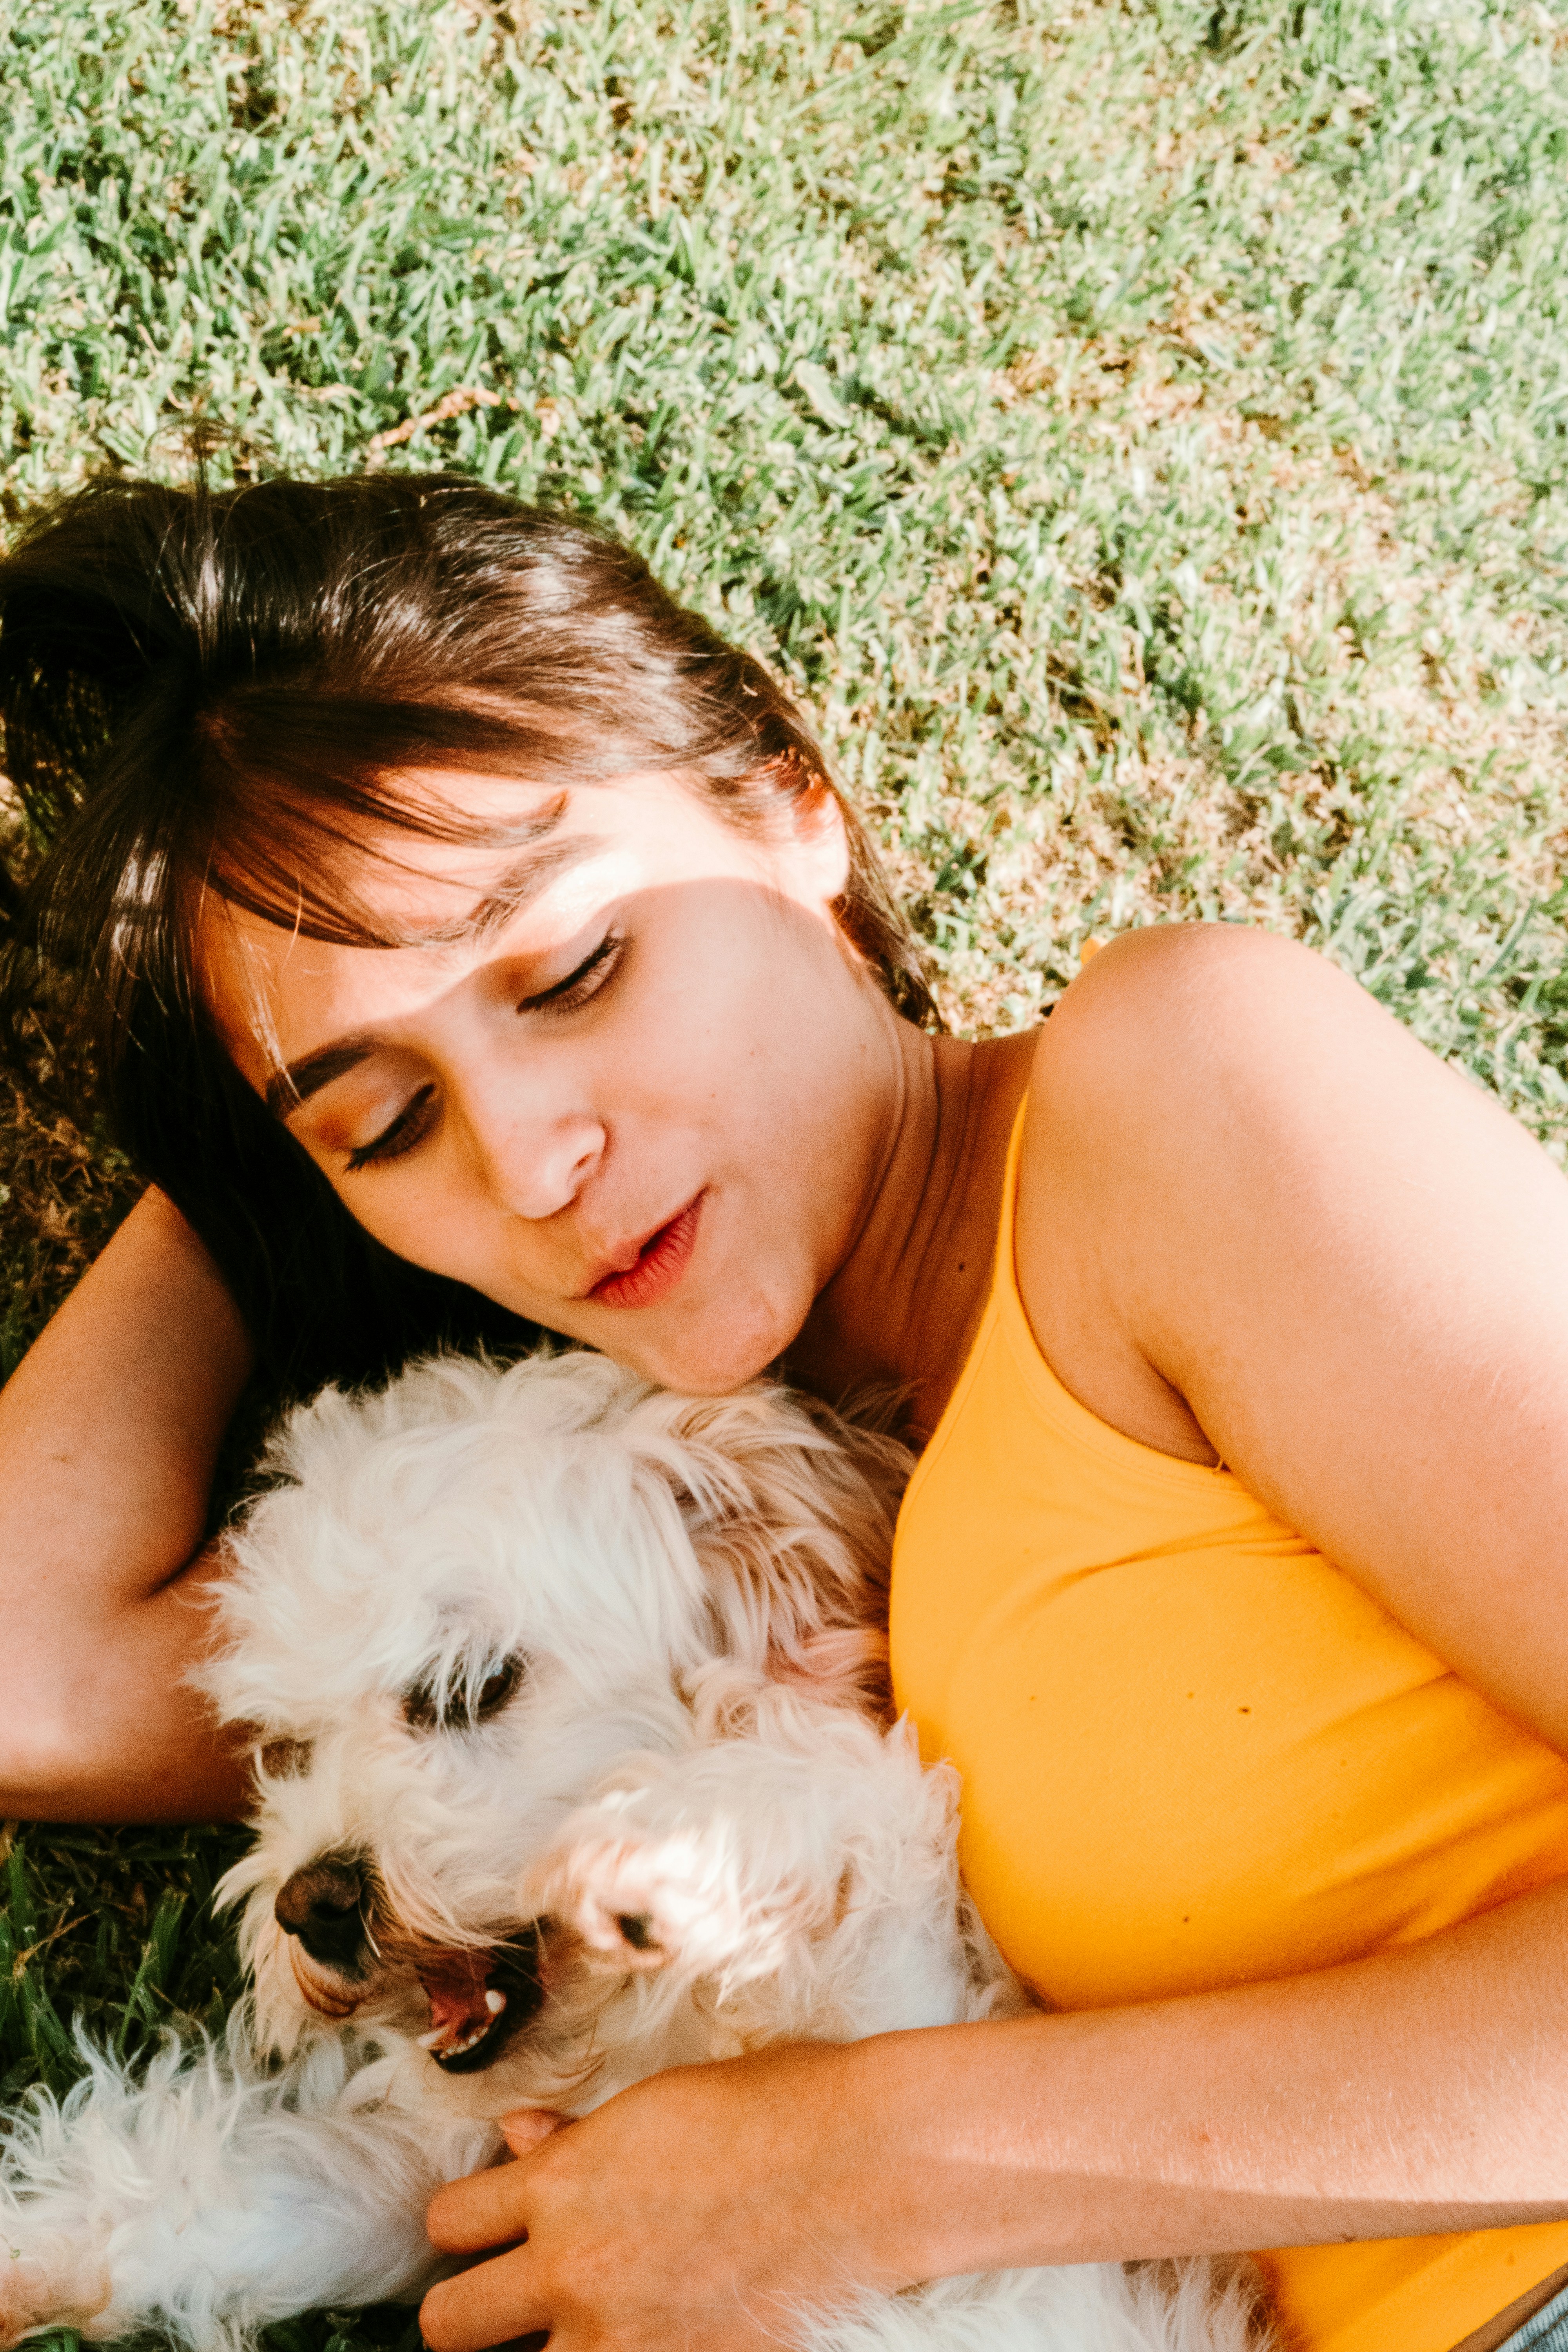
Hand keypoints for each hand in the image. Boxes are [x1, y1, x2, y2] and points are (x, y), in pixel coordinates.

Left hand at [419, 2042, 910, 2351]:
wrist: (866, 2166)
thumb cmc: (775, 2110)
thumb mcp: (660, 2102)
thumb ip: (576, 2138)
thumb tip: (516, 2136)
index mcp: (563, 2183)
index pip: (448, 2221)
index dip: (466, 2224)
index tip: (490, 2227)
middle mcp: (573, 2267)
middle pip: (450, 2324)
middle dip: (471, 2309)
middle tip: (510, 2297)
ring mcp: (622, 2337)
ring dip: (546, 2347)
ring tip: (590, 2319)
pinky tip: (649, 2333)